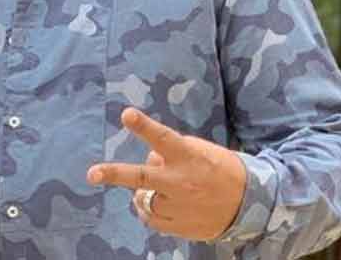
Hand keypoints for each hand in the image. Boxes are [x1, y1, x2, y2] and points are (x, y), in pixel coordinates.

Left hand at [86, 108, 246, 241]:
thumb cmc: (218, 169)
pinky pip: (150, 217)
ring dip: (145, 192)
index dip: (143, 126)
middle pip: (141, 177)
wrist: (248, 204)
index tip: (127, 114)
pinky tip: (164, 204)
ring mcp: (178, 207)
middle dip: (114, 174)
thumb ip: (170, 152)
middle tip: (92, 173)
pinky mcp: (177, 227)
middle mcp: (180, 182)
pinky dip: (150, 209)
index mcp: (188, 157)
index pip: (162, 138)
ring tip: (164, 189)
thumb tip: (148, 159)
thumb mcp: (199, 151)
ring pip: (143, 198)